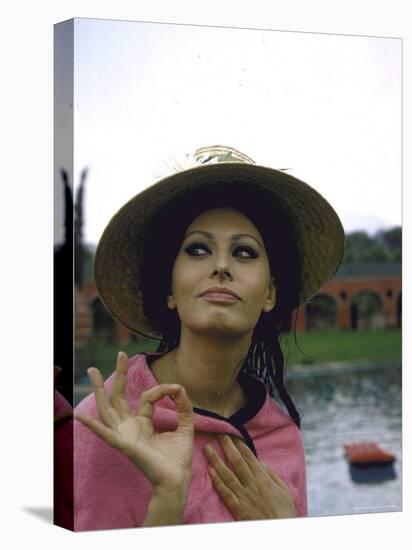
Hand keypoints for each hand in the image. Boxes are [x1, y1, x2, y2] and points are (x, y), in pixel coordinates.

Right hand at [75, 352, 193, 494]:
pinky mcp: (124, 445)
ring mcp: (124, 435)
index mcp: (142, 423)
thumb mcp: (185, 425)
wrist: (177, 479)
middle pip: (119, 397)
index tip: (176, 389)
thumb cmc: (178, 457)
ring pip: (108, 409)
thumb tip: (179, 387)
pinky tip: (82, 416)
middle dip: (118, 375)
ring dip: (99, 390)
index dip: (161, 390)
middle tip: (120, 354)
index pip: (145, 397)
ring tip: (92, 371)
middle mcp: (130, 427)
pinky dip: (93, 425)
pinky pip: (106, 434)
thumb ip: (183, 406)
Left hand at [204, 434, 295, 520]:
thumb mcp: (284, 491)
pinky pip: (225, 493)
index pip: (249, 457)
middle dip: (227, 446)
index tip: (232, 434)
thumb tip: (261, 463)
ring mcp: (243, 496)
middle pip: (237, 462)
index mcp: (264, 479)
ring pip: (227, 474)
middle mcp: (252, 484)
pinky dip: (217, 481)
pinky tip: (210, 471)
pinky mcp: (237, 508)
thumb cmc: (284, 513)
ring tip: (207, 448)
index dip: (240, 445)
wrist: (280, 534)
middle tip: (218, 433)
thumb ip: (272, 476)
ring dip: (216, 460)